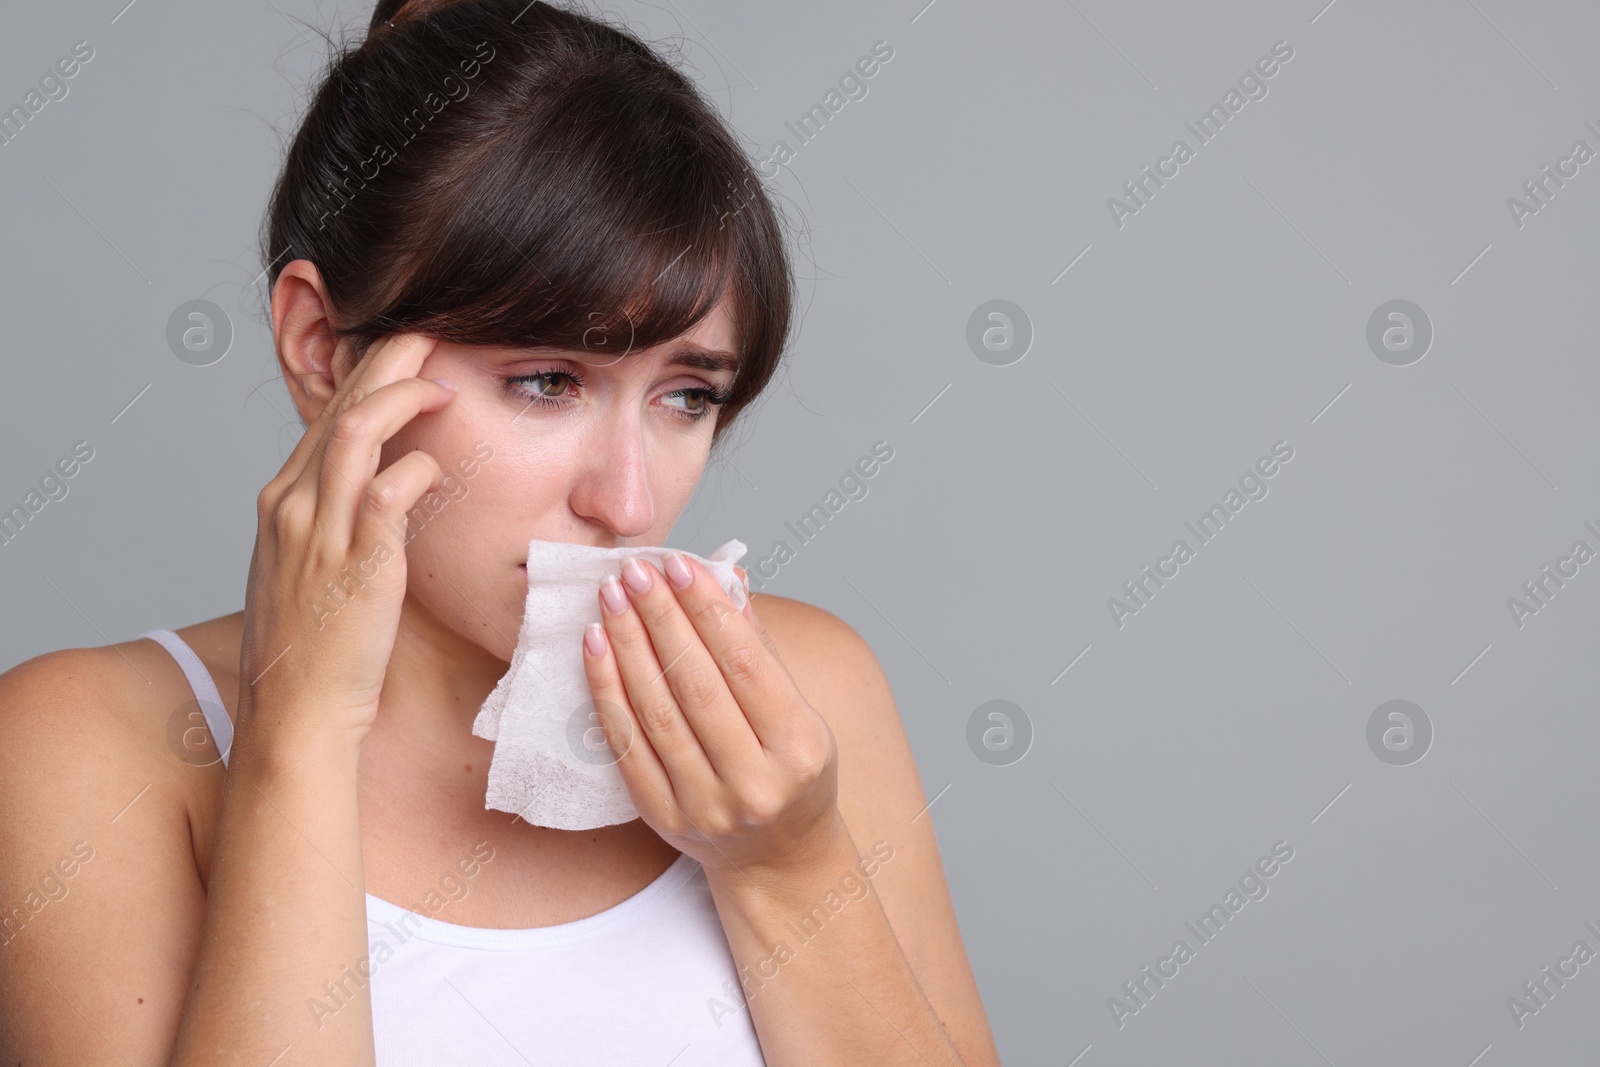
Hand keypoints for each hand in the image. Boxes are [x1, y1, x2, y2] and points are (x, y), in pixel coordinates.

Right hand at [240, 333, 456, 745]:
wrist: (295, 712)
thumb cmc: (314, 648)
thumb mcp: (310, 568)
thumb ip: (337, 522)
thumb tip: (381, 489)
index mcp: (283, 502)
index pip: (326, 415)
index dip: (369, 377)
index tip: (409, 354)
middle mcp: (293, 505)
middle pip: (340, 406)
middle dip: (387, 361)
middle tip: (433, 332)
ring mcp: (319, 533)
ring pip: (355, 432)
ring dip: (403, 396)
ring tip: (444, 380)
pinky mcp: (356, 565)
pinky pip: (387, 494)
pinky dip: (417, 468)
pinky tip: (440, 462)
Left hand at [581, 555, 841, 881]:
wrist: (777, 859)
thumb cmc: (791, 772)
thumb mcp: (798, 713)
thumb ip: (759, 649)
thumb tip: (724, 578)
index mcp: (799, 748)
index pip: (744, 662)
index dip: (706, 608)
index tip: (678, 564)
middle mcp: (754, 782)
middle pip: (695, 684)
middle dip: (660, 617)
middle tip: (634, 570)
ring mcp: (704, 804)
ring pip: (656, 710)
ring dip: (628, 645)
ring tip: (612, 597)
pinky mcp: (661, 816)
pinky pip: (626, 742)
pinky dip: (607, 689)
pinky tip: (597, 647)